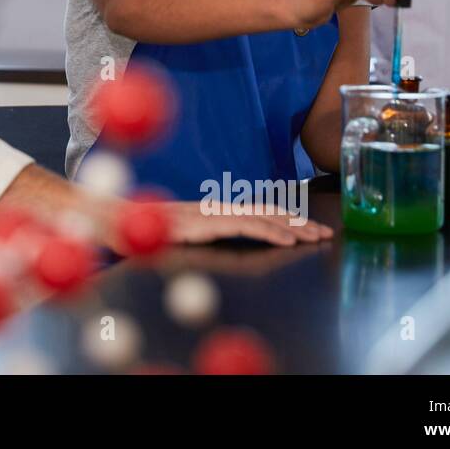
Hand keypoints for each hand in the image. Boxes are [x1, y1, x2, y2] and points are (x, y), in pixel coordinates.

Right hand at [166, 201, 332, 245]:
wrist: (123, 221)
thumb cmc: (150, 230)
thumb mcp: (186, 233)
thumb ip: (207, 232)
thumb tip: (226, 237)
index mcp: (218, 210)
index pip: (261, 211)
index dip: (288, 218)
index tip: (311, 229)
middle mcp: (220, 207)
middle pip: (269, 212)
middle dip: (300, 222)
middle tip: (326, 233)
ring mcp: (215, 213)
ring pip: (264, 217)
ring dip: (294, 228)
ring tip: (316, 237)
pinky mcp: (208, 223)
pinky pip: (247, 227)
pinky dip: (271, 232)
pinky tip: (289, 241)